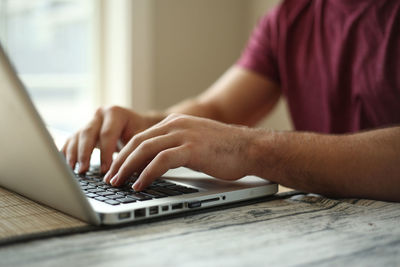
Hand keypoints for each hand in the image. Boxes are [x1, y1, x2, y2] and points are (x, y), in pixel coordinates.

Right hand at [62, 106, 161, 173]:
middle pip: (88, 133)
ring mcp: (90, 122)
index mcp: (115, 112)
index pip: (107, 133)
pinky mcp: (82, 131)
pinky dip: (67, 153)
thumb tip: (132, 170)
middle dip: (85, 153)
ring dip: (73, 154)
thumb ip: (136, 150)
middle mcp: (100, 114)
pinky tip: (66, 165)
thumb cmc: (141, 132)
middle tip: (83, 170)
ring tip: (73, 170)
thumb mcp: (142, 138)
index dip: (105, 153)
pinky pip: (71, 141)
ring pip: (77, 137)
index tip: (105, 170)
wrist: (137, 125)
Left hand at [103, 114, 254, 190]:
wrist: (249, 147)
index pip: (141, 137)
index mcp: (174, 123)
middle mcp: (175, 125)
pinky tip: (140, 185)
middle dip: (121, 161)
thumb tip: (158, 162)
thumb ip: (176, 146)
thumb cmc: (224, 149)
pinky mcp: (191, 148)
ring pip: (145, 149)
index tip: (116, 168)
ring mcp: (183, 135)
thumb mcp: (194, 141)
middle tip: (110, 177)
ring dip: (128, 168)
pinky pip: (161, 161)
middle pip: (138, 142)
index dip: (125, 154)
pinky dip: (147, 174)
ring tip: (118, 182)